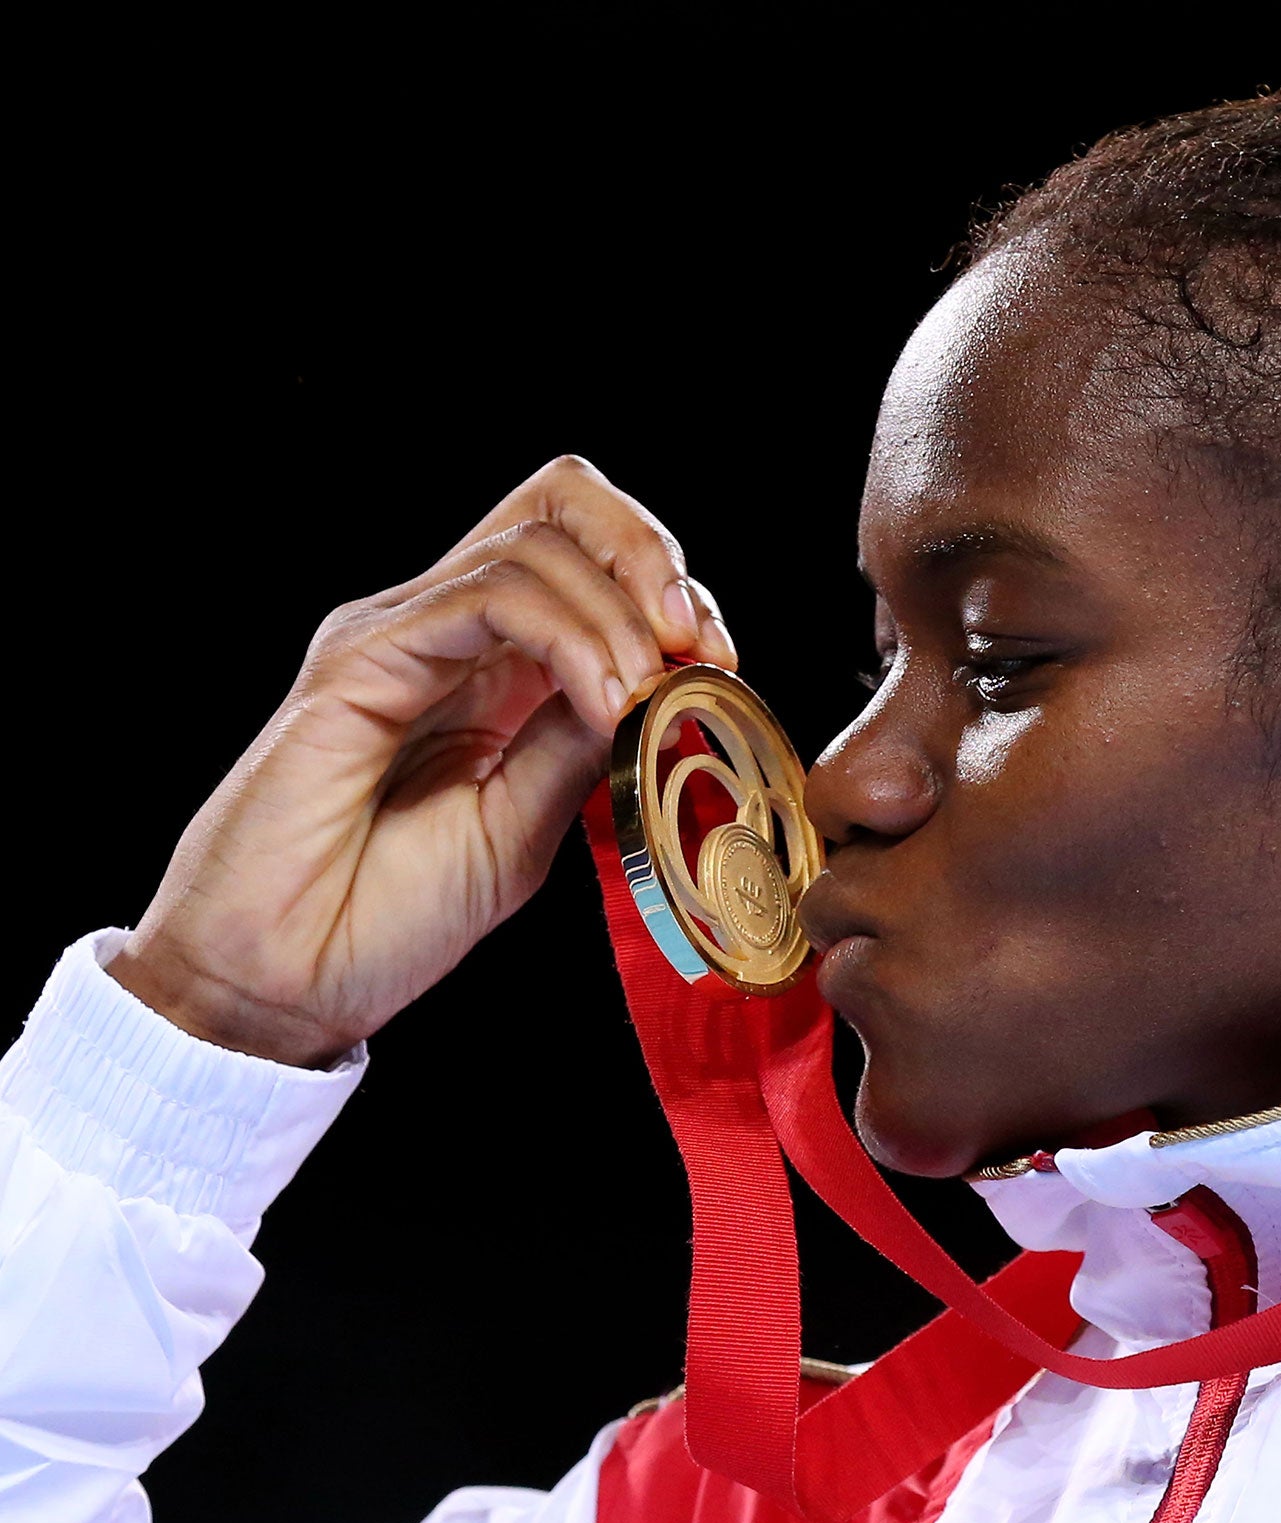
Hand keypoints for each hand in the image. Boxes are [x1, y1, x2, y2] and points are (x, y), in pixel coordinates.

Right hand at [107, 456, 737, 1067]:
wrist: (279, 983)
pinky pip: (488, 598)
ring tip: (644, 702)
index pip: (587, 553)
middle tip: (699, 644)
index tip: (722, 665)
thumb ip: (582, 744)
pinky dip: (572, 637)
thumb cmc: (385, 919)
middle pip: (560, 502)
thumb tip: (664, 684)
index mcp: (494, 666)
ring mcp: (398, 633)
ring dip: (622, 615)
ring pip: (534, 542)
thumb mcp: (525, 826)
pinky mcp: (359, 657)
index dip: (669, 589)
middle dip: (651, 553)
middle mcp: (445, 629)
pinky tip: (606, 702)